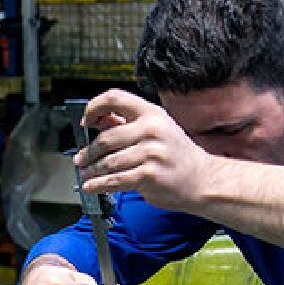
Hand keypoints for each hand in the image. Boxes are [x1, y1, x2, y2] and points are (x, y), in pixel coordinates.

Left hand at [77, 89, 220, 213]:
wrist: (202, 179)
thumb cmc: (178, 156)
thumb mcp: (157, 130)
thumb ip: (128, 124)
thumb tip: (99, 121)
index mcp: (152, 113)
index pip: (114, 98)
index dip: (94, 108)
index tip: (86, 121)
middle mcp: (152, 129)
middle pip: (106, 137)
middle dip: (88, 151)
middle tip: (81, 159)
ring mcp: (152, 152)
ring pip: (108, 161)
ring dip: (92, 170)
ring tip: (86, 174)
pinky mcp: (149, 175)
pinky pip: (116, 180)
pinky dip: (99, 185)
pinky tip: (92, 186)